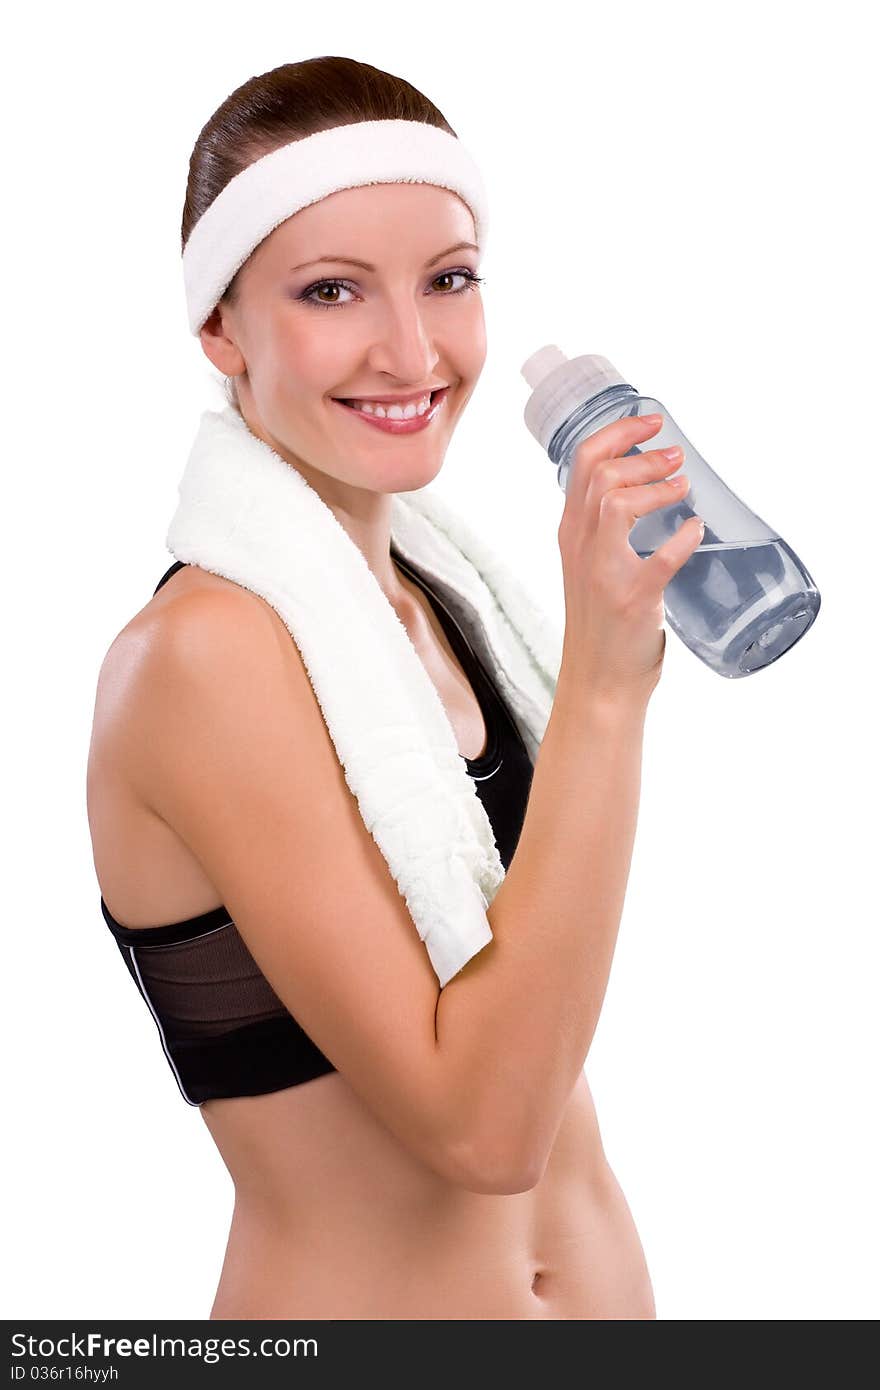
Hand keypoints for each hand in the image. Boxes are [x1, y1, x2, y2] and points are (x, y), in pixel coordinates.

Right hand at [556, 414, 702, 702]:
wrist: (598, 683)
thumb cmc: (601, 625)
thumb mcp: (590, 567)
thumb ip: (606, 531)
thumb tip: (650, 490)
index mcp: (571, 534)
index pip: (582, 463)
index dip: (617, 432)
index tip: (650, 421)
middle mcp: (580, 547)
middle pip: (600, 474)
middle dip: (643, 455)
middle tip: (676, 457)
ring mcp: (604, 573)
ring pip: (615, 503)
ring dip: (656, 487)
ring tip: (683, 486)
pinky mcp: (632, 600)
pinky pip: (660, 559)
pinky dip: (683, 539)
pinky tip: (696, 531)